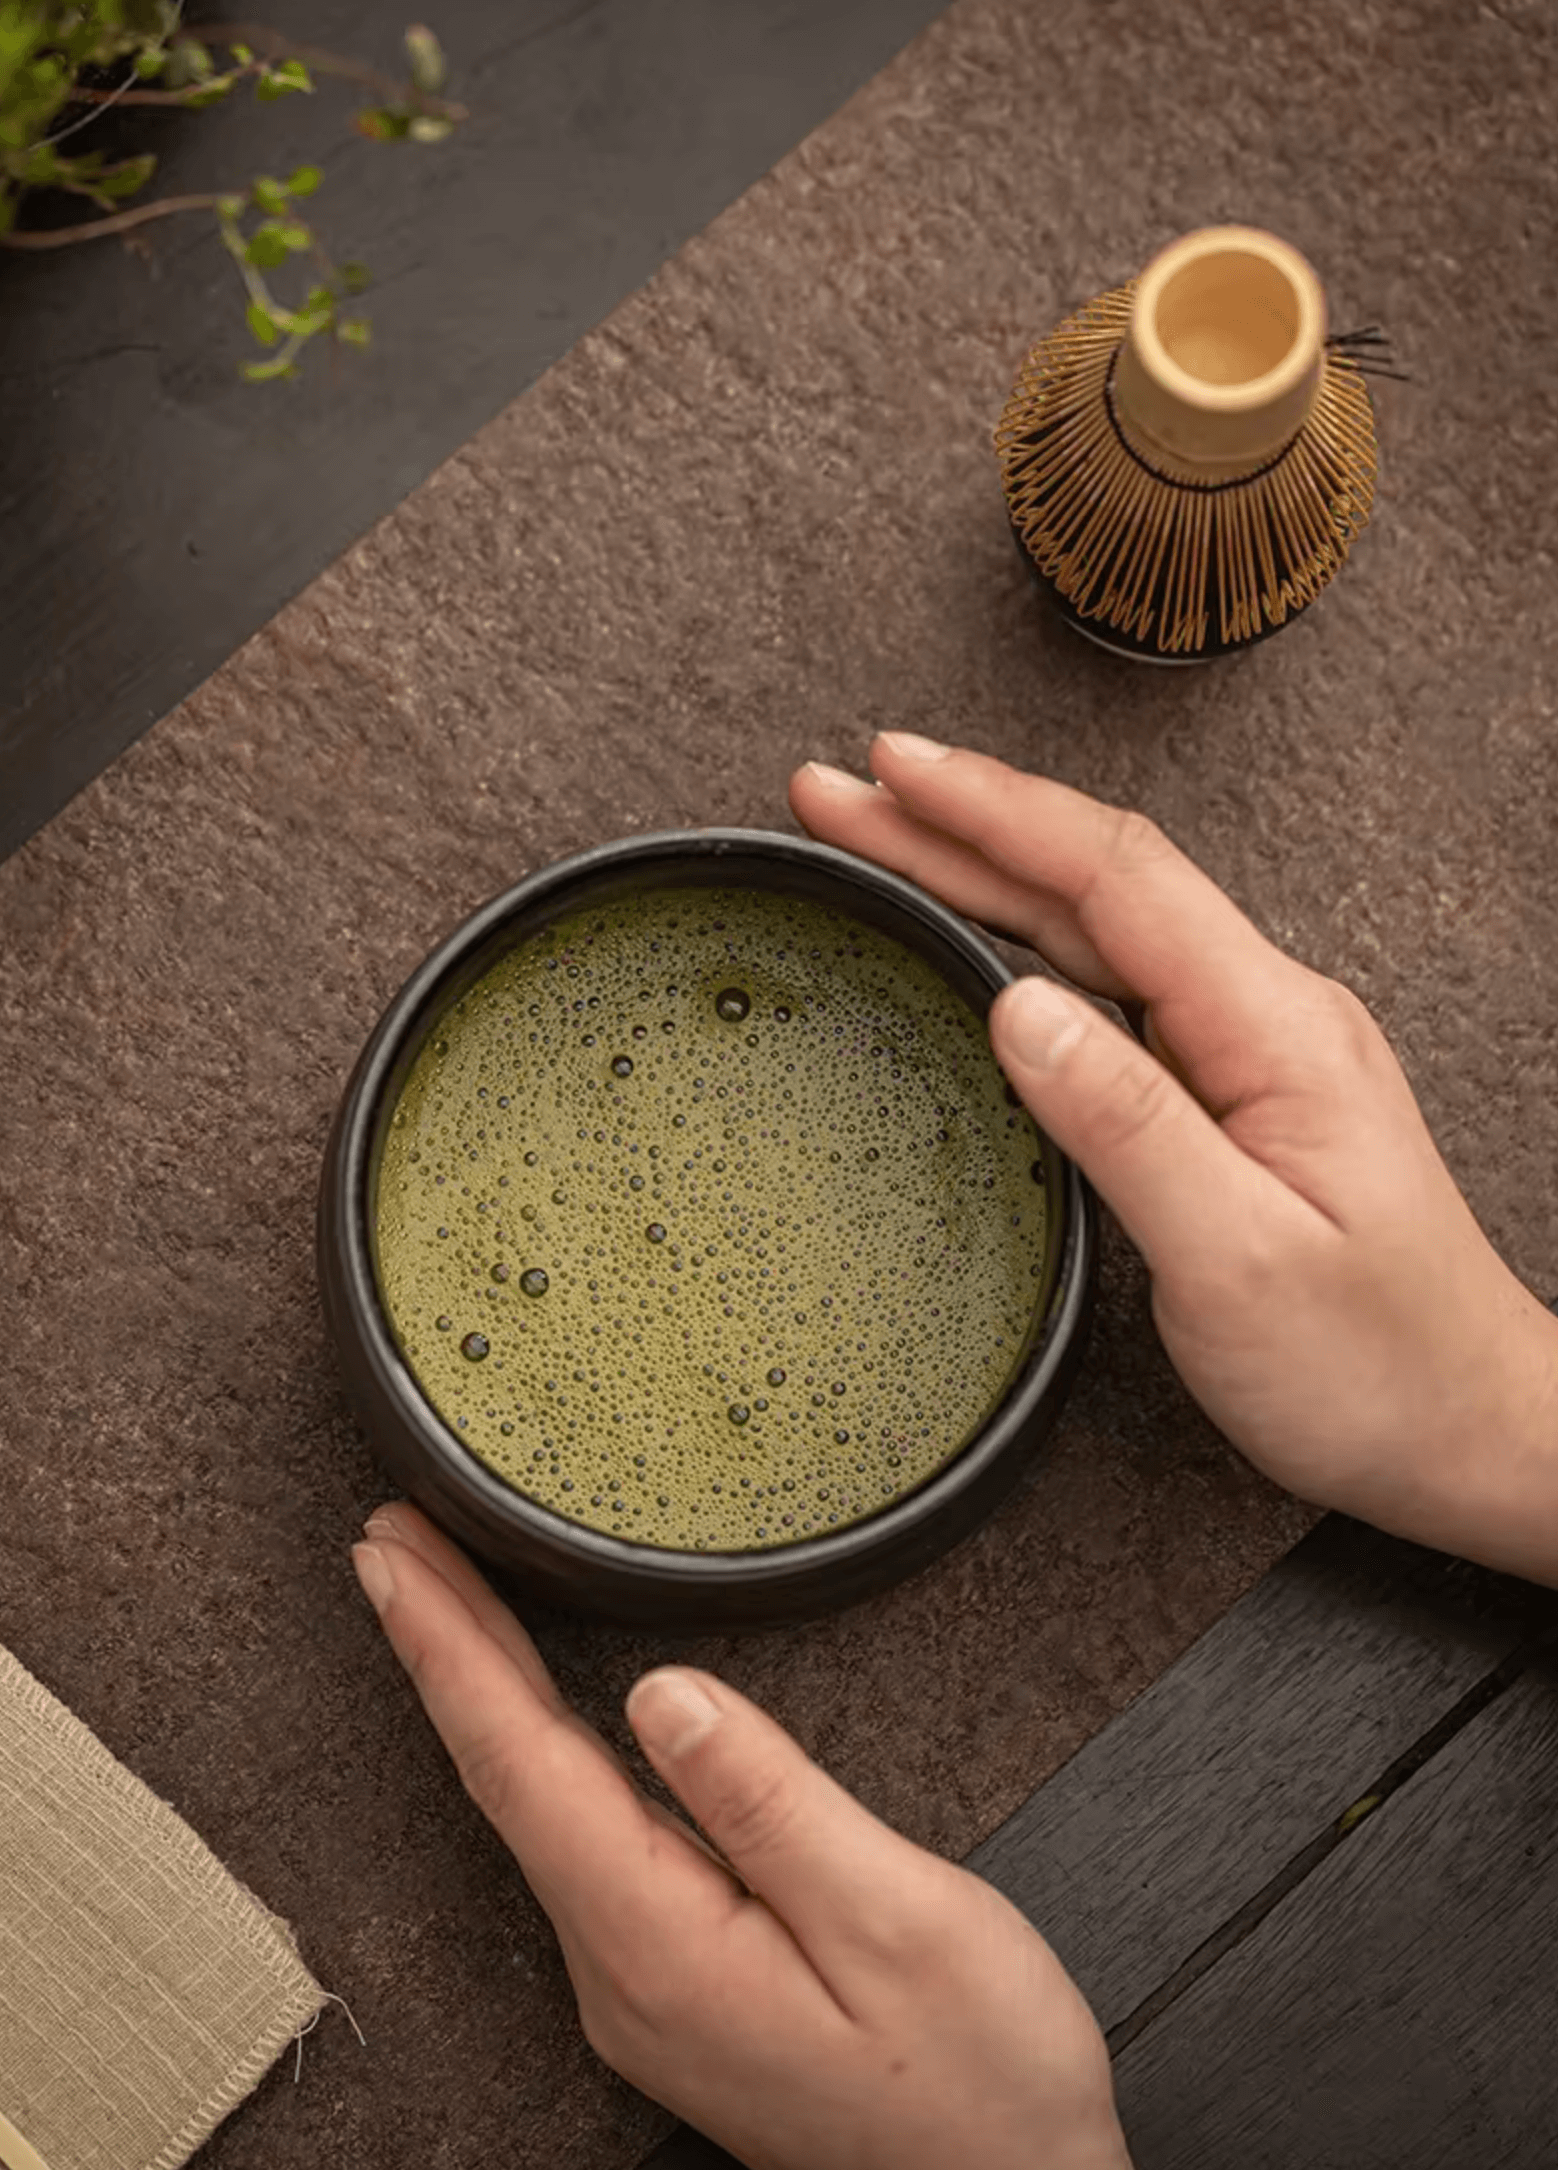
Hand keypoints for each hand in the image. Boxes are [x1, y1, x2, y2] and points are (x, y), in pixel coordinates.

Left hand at [352, 1504, 1131, 2169]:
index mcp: (663, 1943)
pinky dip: (537, 1749)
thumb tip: (664, 1692)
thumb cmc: (979, 2083)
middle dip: (442, 1650)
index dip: (449, 1650)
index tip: (391, 1558)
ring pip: (534, 1807)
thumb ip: (771, 1802)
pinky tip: (534, 1715)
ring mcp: (644, 1987)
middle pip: (507, 1779)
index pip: (520, 1767)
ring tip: (442, 1599)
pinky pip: (578, 1840)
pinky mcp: (678, 1986)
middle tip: (391, 1544)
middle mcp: (624, 1971)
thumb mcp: (897, 1920)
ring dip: (481, 1693)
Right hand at [793, 733, 1557, 1587]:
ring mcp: (1249, 1047)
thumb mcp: (1238, 1259)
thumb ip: (1126, 1123)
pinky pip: (1110, 983)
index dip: (994, 814)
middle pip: (1091, 882)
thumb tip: (1019, 1010)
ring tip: (878, 837)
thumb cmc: (1374, 1364)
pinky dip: (1021, 940)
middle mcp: (1266, 1013)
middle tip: (838, 791)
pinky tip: (973, 933)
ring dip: (980, 871)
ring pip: (1095, 926)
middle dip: (957, 824)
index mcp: (1275, 1029)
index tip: (893, 773)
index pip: (1116, 878)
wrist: (1467, 1429)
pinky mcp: (1230, 1087)